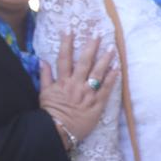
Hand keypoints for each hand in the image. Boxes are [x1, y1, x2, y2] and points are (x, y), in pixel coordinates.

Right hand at [38, 28, 116, 143]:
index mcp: (63, 81)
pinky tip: (117, 68)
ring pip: (97, 73)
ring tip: (112, 48)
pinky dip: (112, 78)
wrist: (57, 131)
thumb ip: (45, 76)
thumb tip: (43, 61)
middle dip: (91, 46)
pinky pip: (105, 89)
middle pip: (84, 62)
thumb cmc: (50, 113)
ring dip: (105, 59)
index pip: (64, 58)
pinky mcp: (96, 104)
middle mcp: (75, 85)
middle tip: (97, 33)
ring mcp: (87, 94)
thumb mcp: (44, 93)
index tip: (70, 29)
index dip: (67, 43)